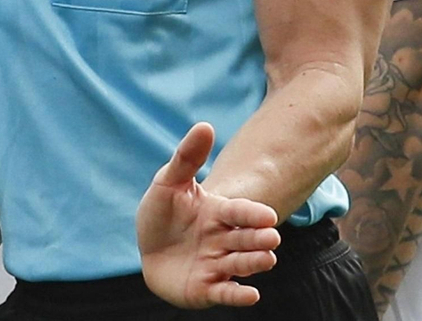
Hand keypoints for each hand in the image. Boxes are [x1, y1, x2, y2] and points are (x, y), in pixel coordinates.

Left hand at [136, 122, 281, 307]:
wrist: (148, 251)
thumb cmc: (161, 215)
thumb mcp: (169, 183)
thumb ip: (187, 158)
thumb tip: (205, 125)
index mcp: (217, 214)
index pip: (239, 213)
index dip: (252, 214)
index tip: (267, 215)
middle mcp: (222, 240)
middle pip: (244, 239)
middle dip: (259, 239)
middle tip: (272, 238)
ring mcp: (217, 265)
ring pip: (240, 264)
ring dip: (254, 262)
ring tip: (267, 259)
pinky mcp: (207, 289)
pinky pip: (226, 293)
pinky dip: (238, 295)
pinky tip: (251, 295)